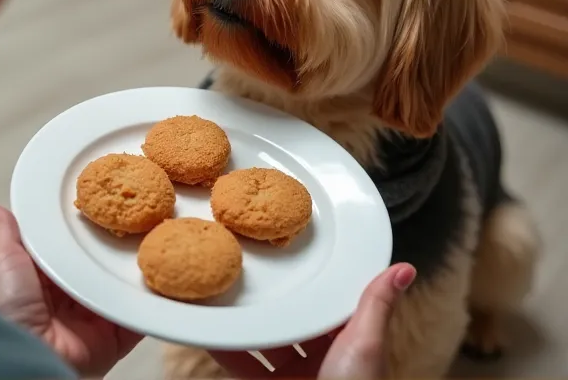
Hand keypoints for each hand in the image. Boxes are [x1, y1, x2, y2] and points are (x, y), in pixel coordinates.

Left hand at [0, 204, 141, 375]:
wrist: (32, 358)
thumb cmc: (9, 311)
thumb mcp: (0, 262)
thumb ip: (2, 233)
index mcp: (42, 276)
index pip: (67, 243)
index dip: (84, 223)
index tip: (103, 195)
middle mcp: (69, 294)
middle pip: (98, 259)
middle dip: (116, 238)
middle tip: (138, 209)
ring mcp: (95, 313)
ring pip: (121, 281)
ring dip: (136, 264)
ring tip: (156, 233)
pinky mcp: (117, 332)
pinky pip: (140, 310)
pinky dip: (151, 295)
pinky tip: (163, 271)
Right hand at [210, 263, 415, 378]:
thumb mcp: (366, 345)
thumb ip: (376, 306)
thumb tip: (406, 269)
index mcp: (349, 343)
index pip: (327, 302)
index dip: (312, 279)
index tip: (291, 250)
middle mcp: (320, 357)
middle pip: (292, 319)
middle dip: (273, 298)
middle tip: (250, 268)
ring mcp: (292, 375)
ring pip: (265, 341)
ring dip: (247, 321)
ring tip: (225, 292)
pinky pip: (244, 365)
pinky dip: (228, 349)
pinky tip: (213, 331)